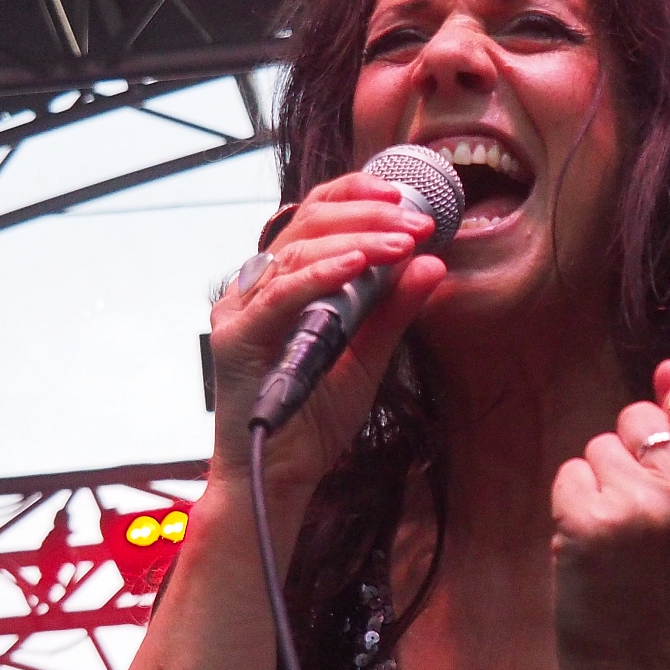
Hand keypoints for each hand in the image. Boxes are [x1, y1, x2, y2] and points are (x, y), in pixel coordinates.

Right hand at [207, 172, 446, 499]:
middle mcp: (255, 288)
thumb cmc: (314, 419)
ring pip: (296, 251)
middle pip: (306, 223)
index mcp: (282, 282)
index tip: (406, 196)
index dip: (356, 195)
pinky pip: (281, 294)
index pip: (313, 215)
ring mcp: (241, 310)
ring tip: (404, 241)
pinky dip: (322, 274)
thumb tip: (433, 262)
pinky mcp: (236, 338)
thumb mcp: (369, 356)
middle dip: (369, 215)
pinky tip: (360, 264)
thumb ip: (394, 310)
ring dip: (357, 240)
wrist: (279, 475)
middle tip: (419, 222)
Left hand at [551, 360, 669, 669]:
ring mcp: (642, 505)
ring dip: (598, 485)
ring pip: (599, 446)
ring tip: (618, 538)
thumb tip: (668, 365)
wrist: (641, 662)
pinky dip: (570, 505)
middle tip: (644, 521)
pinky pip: (569, 473)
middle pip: (638, 419)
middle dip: (631, 458)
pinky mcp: (591, 521)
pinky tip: (591, 546)